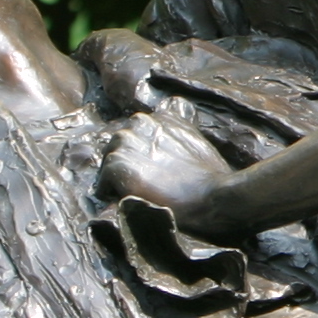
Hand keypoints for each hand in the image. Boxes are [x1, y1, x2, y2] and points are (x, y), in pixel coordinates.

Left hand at [100, 114, 247, 238]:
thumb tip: (173, 131)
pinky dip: (111, 192)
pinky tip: (130, 201)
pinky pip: (103, 179)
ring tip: (138, 194)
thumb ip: (180, 134)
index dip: (145, 151)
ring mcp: (128, 142)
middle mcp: (143, 122)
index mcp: (163, 116)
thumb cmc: (211, 179)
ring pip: (111, 159)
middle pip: (122, 142)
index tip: (155, 169)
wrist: (213, 199)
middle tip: (145, 185)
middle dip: (129, 161)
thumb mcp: (198, 144)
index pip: (141, 130)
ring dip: (119, 176)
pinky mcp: (118, 164)